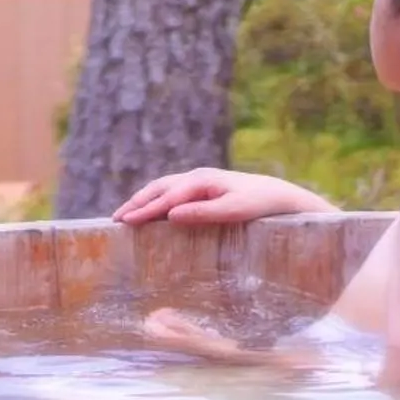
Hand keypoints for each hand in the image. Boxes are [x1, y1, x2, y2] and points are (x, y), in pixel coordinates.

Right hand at [112, 167, 331, 225]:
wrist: (283, 196)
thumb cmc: (262, 205)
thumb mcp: (235, 211)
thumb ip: (203, 213)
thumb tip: (171, 215)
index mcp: (202, 180)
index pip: (166, 197)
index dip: (144, 210)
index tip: (124, 222)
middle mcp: (198, 177)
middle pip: (159, 188)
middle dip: (136, 203)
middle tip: (115, 220)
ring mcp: (201, 181)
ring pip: (164, 188)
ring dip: (144, 200)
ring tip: (126, 215)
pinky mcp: (205, 188)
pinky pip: (173, 192)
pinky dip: (156, 200)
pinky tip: (153, 212)